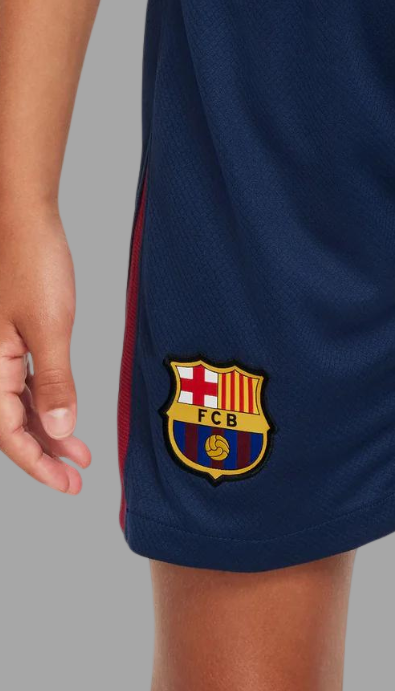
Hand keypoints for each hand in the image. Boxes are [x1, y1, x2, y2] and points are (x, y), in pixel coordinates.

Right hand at [0, 207, 90, 492]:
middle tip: (77, 476)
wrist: (22, 220)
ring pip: (17, 405)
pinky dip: (44, 401)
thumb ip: (54, 381)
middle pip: (10, 424)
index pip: (7, 432)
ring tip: (79, 452)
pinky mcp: (8, 337)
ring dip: (47, 430)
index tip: (66, 484)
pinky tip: (63, 414)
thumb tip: (58, 428)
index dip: (36, 463)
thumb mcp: (50, 327)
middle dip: (43, 453)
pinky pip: (21, 382)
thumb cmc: (32, 265)